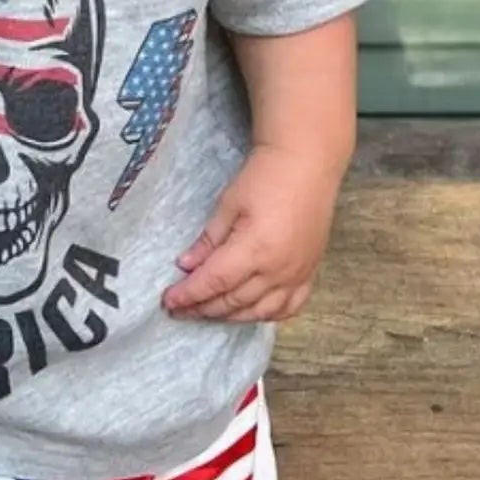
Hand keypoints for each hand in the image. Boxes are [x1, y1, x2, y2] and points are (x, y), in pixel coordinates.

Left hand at [162, 151, 341, 323]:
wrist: (307, 163)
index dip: (189, 295)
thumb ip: (209, 240)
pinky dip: (266, 315)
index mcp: (255, 249)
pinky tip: (250, 311)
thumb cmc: (265, 176)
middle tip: (181, 309)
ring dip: (230, 316)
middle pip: (234, 301)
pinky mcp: (310, 272)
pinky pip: (289, 308)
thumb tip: (186, 266)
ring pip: (259, 311)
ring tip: (208, 311)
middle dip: (203, 308)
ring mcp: (297, 275)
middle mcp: (278, 269)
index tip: (169, 301)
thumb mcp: (229, 204)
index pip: (214, 282)